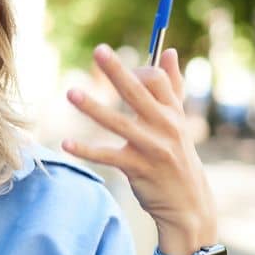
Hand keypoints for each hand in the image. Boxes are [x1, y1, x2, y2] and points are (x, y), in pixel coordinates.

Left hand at [63, 45, 217, 254]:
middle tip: (98, 51)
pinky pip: (108, 156)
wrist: (189, 204)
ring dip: (93, 108)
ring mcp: (152, 148)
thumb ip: (173, 87)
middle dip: (117, 71)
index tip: (122, 70)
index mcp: (173, 112)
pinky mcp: (138, 169)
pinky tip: (66, 143)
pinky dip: (87, 150)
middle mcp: (164, 127)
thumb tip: (168, 51)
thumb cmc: (178, 158)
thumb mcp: (179, 122)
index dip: (138, 70)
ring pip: (118, 123)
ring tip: (71, 93)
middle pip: (138, 93)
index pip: (157, 80)